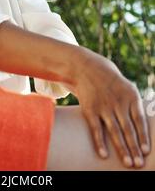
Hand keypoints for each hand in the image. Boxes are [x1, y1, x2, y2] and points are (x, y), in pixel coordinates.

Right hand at [70, 47, 150, 168]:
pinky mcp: (89, 109)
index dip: (143, 136)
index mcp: (130, 95)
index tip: (146, 150)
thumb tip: (144, 126)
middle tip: (138, 163)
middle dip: (134, 147)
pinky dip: (100, 142)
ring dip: (122, 149)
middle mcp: (117, 101)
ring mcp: (103, 105)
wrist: (86, 68)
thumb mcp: (127, 87)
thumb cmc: (110, 82)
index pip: (139, 120)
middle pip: (128, 128)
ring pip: (114, 131)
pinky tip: (104, 154)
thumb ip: (135, 105)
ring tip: (128, 163)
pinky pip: (96, 129)